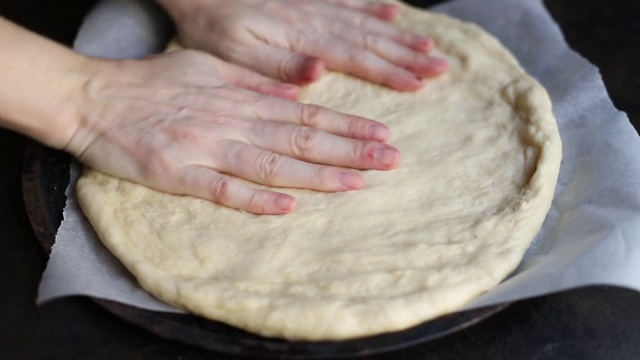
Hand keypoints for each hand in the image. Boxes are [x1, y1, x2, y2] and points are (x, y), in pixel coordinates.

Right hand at [67, 50, 399, 213]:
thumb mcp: (208, 67)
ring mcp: (205, 148)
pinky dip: (255, 199)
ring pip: (271, 163)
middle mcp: (231, 121)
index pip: (305, 114)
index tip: (382, 134)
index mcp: (240, 97)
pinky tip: (287, 208)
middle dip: (349, 150)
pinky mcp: (177, 173)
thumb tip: (299, 93)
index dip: (346, 126)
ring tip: (357, 183)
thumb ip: (255, 82)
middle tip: (390, 160)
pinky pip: (222, 190)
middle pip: (300, 138)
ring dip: (317, 175)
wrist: (94, 97)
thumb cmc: (152, 82)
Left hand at [157, 0, 447, 90]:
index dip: (388, 72)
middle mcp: (316, 19)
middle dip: (408, 56)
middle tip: (442, 68)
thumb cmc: (212, 26)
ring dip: (400, 35)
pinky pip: (348, 1)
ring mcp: (315, 5)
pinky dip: (373, 7)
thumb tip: (319, 72)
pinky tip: (392, 11)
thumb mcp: (236, 52)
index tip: (419, 84)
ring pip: (366, 21)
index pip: (355, 58)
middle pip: (370, 39)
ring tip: (430, 47)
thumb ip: (278, 64)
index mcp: (301, 37)